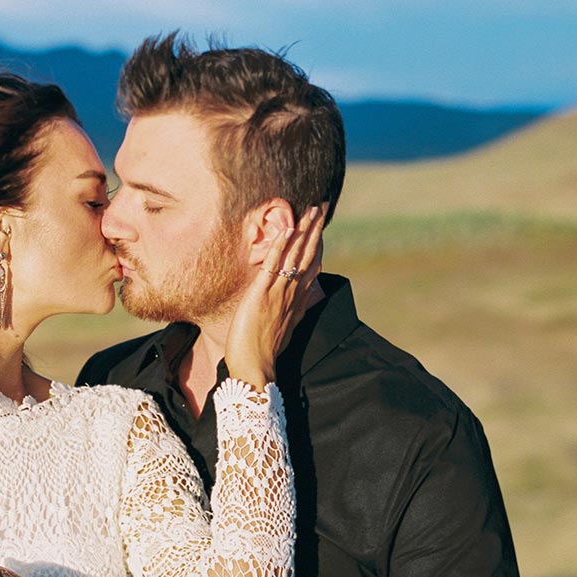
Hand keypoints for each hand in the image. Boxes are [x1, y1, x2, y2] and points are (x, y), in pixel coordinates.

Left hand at [224, 204, 327, 388]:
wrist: (255, 369)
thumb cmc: (262, 353)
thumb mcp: (282, 329)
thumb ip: (290, 313)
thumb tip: (298, 305)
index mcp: (297, 301)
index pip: (312, 267)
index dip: (317, 245)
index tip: (322, 228)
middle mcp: (292, 294)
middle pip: (308, 255)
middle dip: (315, 230)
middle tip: (322, 207)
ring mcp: (278, 293)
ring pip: (295, 256)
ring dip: (304, 230)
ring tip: (311, 210)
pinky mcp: (262, 295)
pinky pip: (274, 265)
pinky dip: (281, 246)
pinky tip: (287, 230)